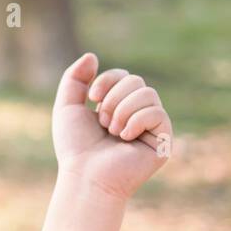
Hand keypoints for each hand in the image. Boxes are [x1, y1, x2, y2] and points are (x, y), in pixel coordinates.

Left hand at [52, 52, 171, 201]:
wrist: (86, 175)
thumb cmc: (76, 146)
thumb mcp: (67, 107)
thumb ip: (74, 79)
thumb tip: (92, 56)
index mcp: (119, 105)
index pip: (123, 75)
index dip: (107, 80)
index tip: (91, 98)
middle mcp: (138, 114)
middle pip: (136, 81)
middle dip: (113, 98)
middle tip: (102, 122)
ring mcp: (152, 127)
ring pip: (148, 93)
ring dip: (122, 110)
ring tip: (112, 131)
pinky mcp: (163, 141)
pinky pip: (157, 113)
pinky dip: (136, 121)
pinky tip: (125, 137)